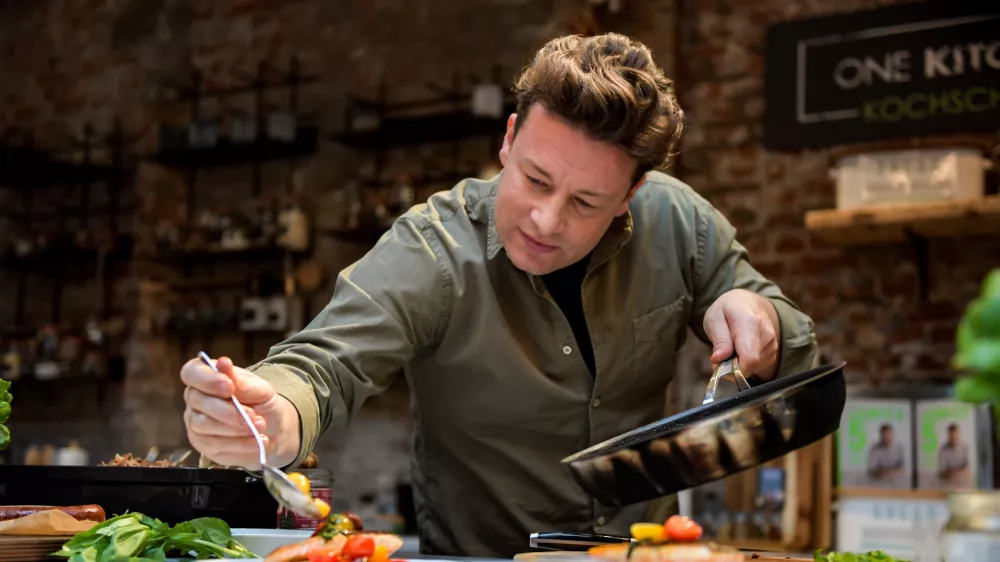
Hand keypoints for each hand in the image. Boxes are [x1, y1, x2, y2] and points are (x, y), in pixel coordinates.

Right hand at [181, 355, 299, 469]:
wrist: (273, 427)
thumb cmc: (261, 402)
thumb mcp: (259, 389)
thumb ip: (241, 381)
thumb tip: (223, 363)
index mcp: (206, 376)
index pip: (192, 373)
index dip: (207, 379)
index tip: (229, 387)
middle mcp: (195, 399)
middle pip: (197, 401)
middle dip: (227, 410)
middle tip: (253, 415)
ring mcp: (196, 423)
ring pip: (204, 425)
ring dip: (235, 428)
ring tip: (261, 426)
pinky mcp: (203, 445)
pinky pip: (216, 446)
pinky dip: (240, 444)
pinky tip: (258, 441)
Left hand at [702, 289, 779, 379]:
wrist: (748, 303)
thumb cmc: (727, 310)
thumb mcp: (714, 319)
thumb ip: (719, 339)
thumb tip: (719, 359)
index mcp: (750, 323)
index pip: (749, 357)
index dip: (733, 369)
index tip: (718, 364)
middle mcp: (766, 334)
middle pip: (750, 365)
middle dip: (732, 366)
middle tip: (720, 354)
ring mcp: (772, 344)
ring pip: (753, 367)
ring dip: (738, 364)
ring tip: (731, 347)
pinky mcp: (773, 352)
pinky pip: (758, 367)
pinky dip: (746, 363)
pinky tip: (741, 349)